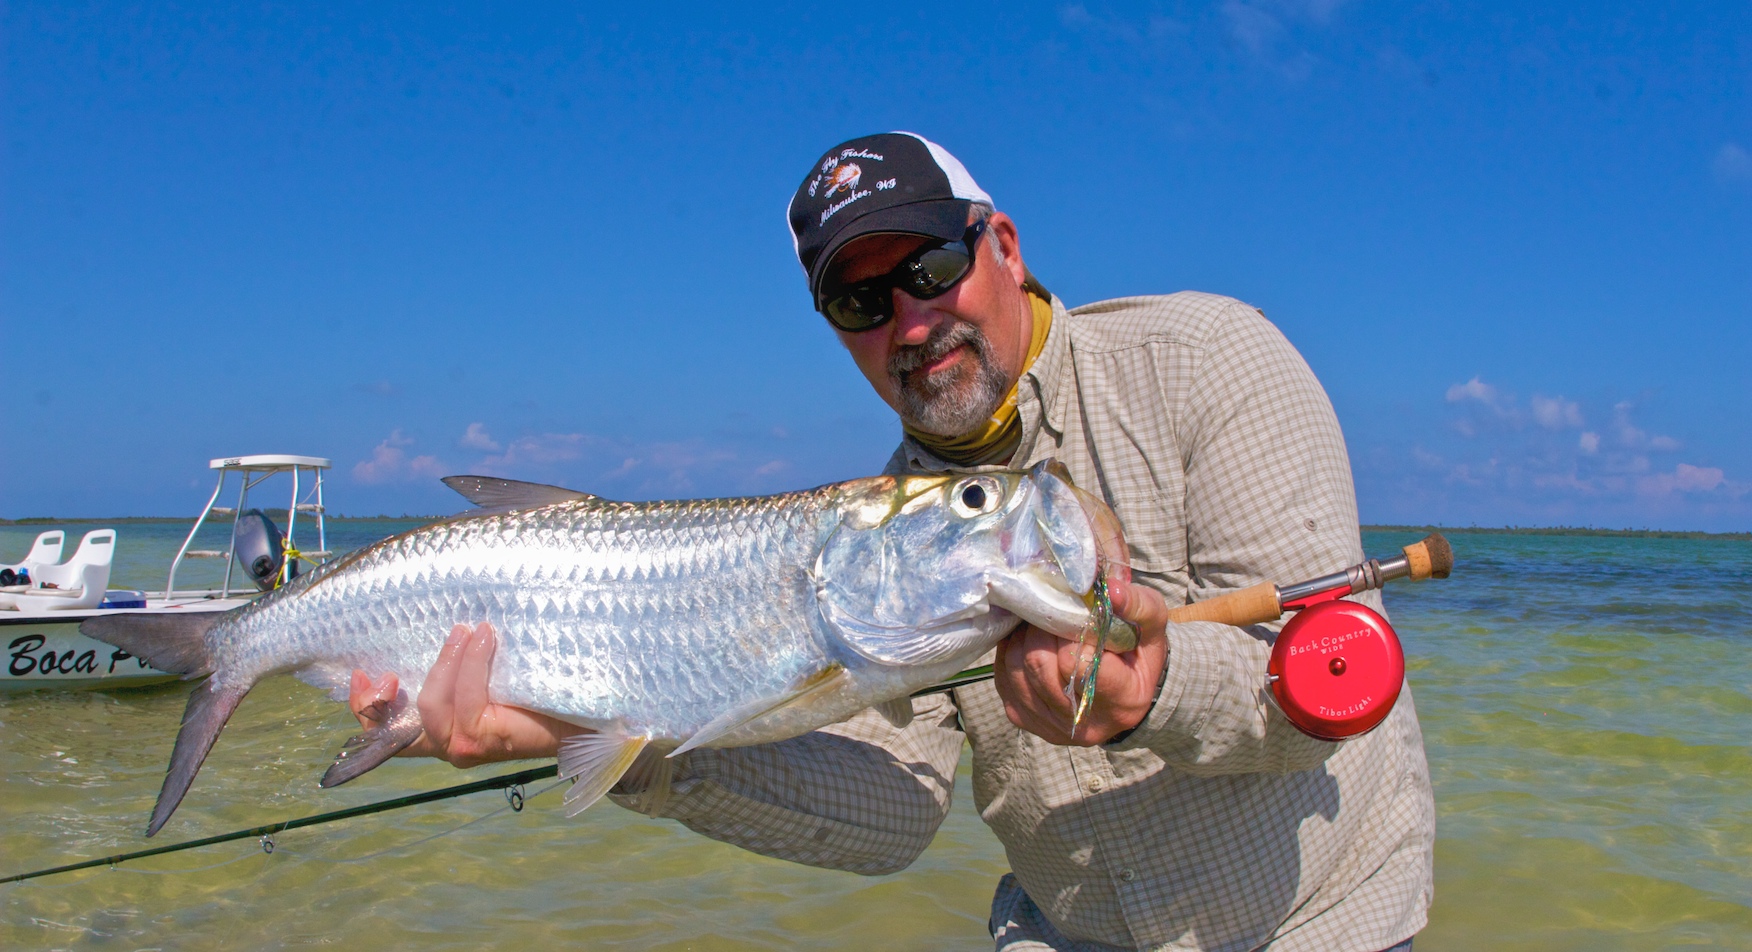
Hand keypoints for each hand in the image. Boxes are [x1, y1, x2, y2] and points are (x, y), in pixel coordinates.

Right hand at [348, 622, 582, 767]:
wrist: (578, 718)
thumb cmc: (532, 693)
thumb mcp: (484, 675)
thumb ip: (456, 663)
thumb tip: (443, 617)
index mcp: (437, 730)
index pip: (383, 731)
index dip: (364, 707)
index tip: (361, 673)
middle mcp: (444, 744)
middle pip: (398, 723)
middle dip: (396, 687)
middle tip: (426, 643)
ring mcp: (462, 747)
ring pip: (432, 705)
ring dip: (448, 660)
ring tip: (467, 630)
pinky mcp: (484, 741)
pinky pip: (466, 698)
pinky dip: (472, 663)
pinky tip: (485, 639)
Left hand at [992, 575, 1169, 745]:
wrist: (1128, 693)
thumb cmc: (1140, 654)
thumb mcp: (1153, 627)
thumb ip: (1138, 607)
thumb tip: (1113, 590)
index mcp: (1122, 701)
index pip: (1081, 665)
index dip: (1076, 635)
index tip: (1082, 619)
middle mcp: (1085, 724)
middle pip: (1042, 666)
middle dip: (1043, 630)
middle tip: (1053, 612)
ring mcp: (1051, 726)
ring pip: (1018, 671)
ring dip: (1024, 639)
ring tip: (1040, 624)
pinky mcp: (1026, 721)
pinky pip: (1004, 680)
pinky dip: (1011, 654)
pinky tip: (1027, 642)